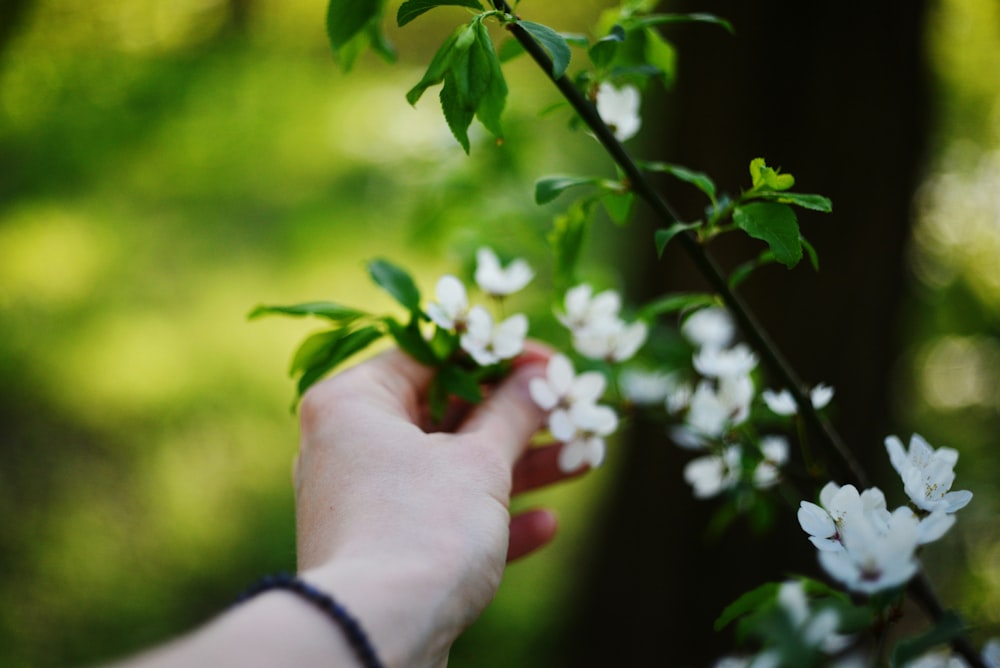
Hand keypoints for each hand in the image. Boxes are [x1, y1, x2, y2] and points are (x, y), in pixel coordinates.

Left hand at [294, 344, 576, 665]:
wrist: (376, 636)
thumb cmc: (421, 531)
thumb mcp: (479, 462)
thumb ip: (513, 412)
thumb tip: (539, 377)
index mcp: (354, 402)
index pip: (433, 354)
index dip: (499, 354)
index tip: (551, 362)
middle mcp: (350, 445)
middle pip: (446, 413)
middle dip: (516, 419)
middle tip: (571, 410)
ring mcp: (365, 499)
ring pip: (451, 468)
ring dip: (518, 468)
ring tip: (582, 461)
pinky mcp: (383, 549)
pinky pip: (442, 518)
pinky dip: (491, 519)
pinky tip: (547, 524)